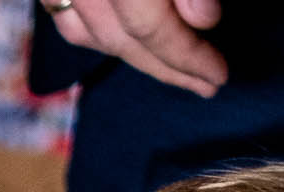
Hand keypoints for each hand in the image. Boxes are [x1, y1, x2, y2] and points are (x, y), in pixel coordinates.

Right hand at [41, 0, 229, 96]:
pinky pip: (64, 14)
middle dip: (166, 66)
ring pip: (84, 31)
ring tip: (171, 69)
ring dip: (131, 57)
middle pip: (116, 36)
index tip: (219, 73)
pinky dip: (95, 32)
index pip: (148, 25)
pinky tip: (124, 41)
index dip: (186, 54)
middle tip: (205, 85)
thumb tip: (204, 20)